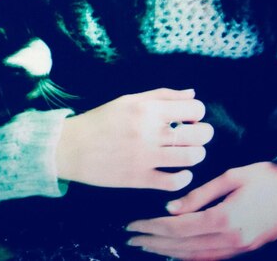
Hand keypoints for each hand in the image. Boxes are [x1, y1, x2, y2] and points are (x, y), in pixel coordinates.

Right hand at [56, 88, 212, 190]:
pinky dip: (184, 177)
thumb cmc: (102, 120)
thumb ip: (162, 95)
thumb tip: (192, 94)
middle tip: (195, 135)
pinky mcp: (140, 179)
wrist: (73, 147)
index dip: (197, 112)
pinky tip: (179, 171)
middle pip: (199, 134)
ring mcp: (146, 157)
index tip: (189, 117)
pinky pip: (175, 182)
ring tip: (187, 152)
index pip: (195, 108)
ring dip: (196, 154)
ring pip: (192, 158)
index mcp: (148, 109)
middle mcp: (150, 132)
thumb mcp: (129, 99)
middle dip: (204, 134)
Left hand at [126, 162, 276, 259]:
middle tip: (130, 237)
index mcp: (225, 219)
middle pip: (182, 246)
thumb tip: (170, 208)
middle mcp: (230, 240)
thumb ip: (200, 195)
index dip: (153, 227)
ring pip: (194, 257)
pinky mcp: (242, 250)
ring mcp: (237, 250)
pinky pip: (208, 259)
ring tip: (144, 245)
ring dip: (166, 252)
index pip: (179, 227)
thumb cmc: (264, 177)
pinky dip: (187, 258)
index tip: (132, 223)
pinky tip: (173, 253)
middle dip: (153, 242)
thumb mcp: (231, 177)